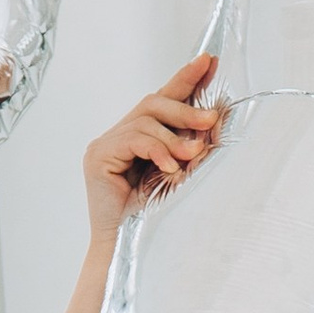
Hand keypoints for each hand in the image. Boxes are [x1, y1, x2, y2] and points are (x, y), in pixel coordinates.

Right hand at [82, 54, 222, 245]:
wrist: (129, 252)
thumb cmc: (156, 220)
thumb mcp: (182, 177)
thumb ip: (191, 151)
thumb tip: (215, 124)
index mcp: (139, 139)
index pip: (163, 100)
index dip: (185, 78)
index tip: (210, 60)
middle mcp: (119, 136)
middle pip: (153, 103)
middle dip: (186, 108)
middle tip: (212, 118)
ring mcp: (104, 145)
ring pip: (145, 121)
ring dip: (174, 137)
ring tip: (193, 154)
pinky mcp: (98, 157)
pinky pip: (133, 139)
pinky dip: (156, 150)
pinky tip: (169, 167)